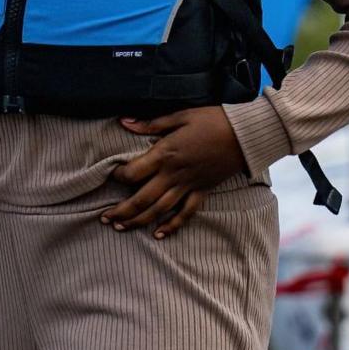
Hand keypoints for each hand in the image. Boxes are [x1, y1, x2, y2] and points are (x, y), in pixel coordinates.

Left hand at [104, 107, 245, 239]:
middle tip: (104, 218)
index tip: (110, 176)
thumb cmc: (212, 120)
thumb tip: (124, 122)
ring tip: (121, 228)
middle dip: (121, 210)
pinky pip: (185, 213)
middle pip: (141, 199)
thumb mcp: (180, 116)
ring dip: (138, 221)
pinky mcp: (202, 191)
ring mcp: (188, 185)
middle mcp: (173, 174)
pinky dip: (172, 226)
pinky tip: (158, 234)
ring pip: (159, 210)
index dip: (118, 176)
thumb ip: (151, 124)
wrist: (244, 134)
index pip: (133, 173)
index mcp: (165, 154)